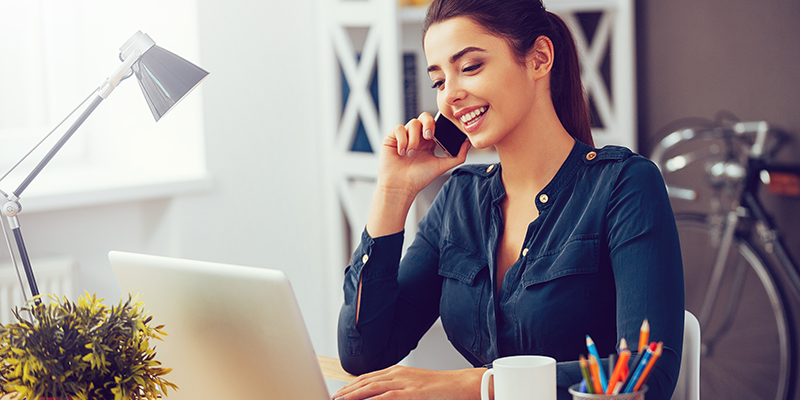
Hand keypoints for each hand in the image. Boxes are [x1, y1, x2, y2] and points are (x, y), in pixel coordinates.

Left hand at [332, 365, 484, 399]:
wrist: (460, 384)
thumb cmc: (440, 388)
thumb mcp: (414, 386)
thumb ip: (398, 389)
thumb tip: (383, 396)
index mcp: (397, 372)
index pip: (367, 377)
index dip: (351, 385)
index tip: (339, 393)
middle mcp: (397, 374)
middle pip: (364, 381)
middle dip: (346, 390)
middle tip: (333, 397)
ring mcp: (402, 383)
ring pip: (370, 388)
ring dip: (352, 395)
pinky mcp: (409, 393)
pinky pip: (385, 397)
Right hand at [366, 112, 469, 236]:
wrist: (401, 187)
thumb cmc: (418, 179)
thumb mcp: (441, 166)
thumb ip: (457, 156)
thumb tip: (468, 144)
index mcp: (428, 142)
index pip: (434, 124)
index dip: (437, 125)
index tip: (437, 135)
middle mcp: (416, 137)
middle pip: (424, 117)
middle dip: (428, 124)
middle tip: (428, 137)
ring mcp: (404, 137)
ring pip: (412, 123)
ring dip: (414, 139)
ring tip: (411, 154)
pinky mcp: (391, 138)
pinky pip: (398, 129)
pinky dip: (402, 140)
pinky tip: (402, 152)